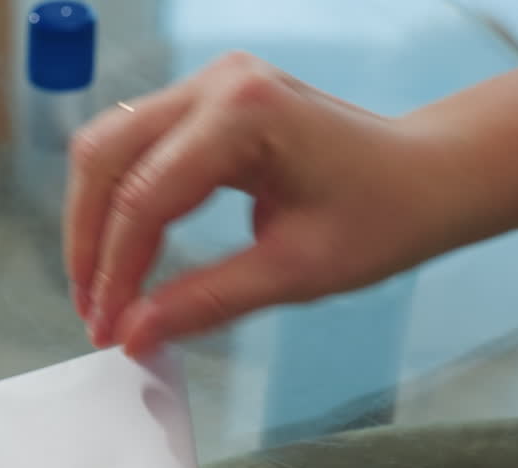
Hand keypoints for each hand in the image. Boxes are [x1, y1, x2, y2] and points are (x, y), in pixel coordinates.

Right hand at [66, 51, 480, 353]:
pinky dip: (118, 200)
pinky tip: (124, 250)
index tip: (108, 326)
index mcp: (244, 114)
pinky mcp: (205, 100)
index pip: (144, 197)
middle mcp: (216, 84)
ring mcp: (207, 84)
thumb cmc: (384, 214)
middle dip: (89, 242)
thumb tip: (132, 333)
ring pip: (108, 147)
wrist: (428, 175)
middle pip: (104, 158)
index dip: (116, 270)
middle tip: (94, 309)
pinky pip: (134, 146)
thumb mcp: (296, 272)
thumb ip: (205, 301)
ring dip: (94, 219)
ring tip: (102, 286)